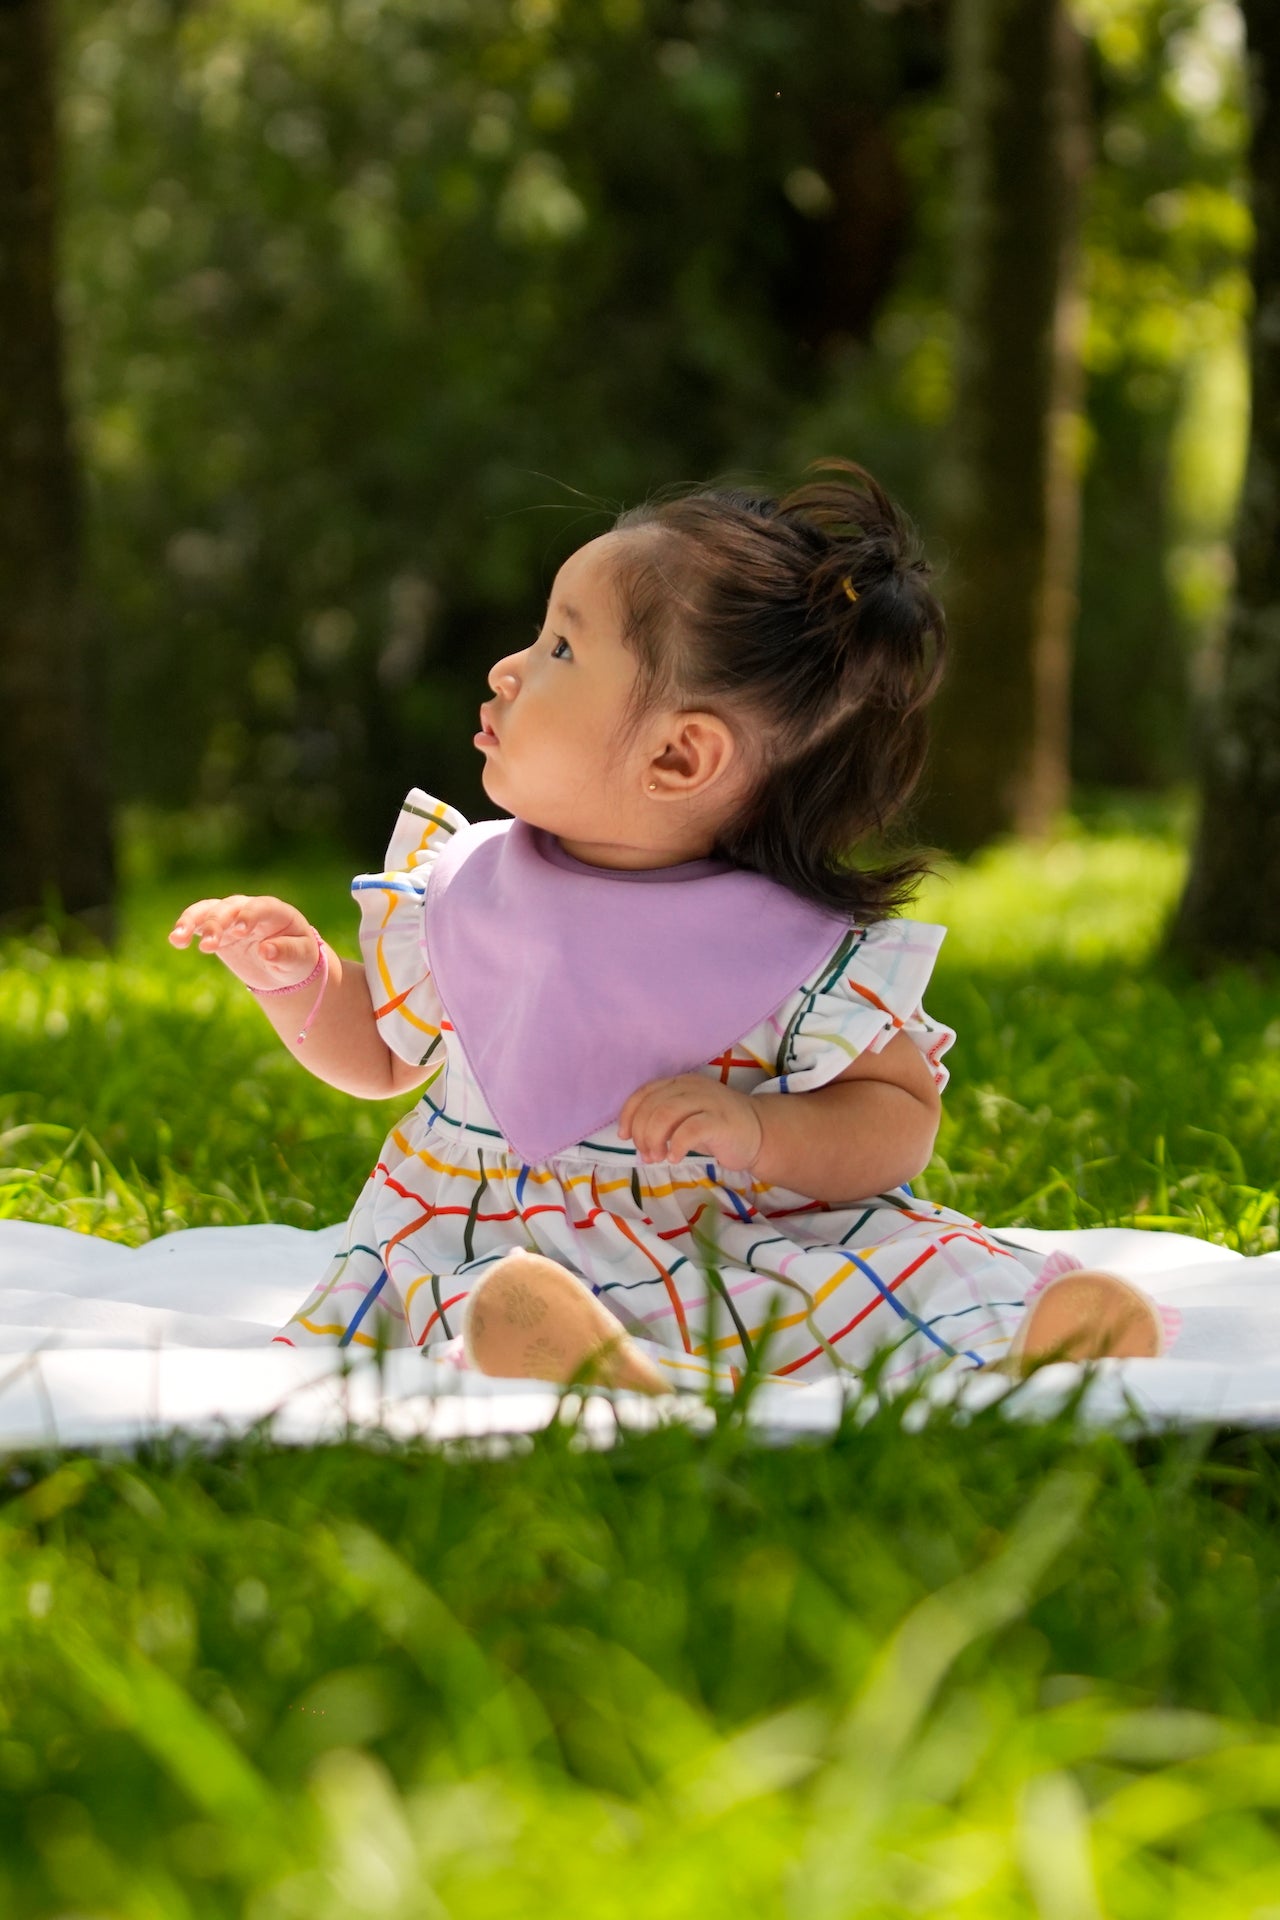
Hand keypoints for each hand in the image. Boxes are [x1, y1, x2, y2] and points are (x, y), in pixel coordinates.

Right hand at [169, 894, 317, 991]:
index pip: (259, 907)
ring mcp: (231, 917)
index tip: (239, 932)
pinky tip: (176, 940)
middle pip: (229, 908)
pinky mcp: (217, 929)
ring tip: (178, 938)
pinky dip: (186, 929)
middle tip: (208, 946)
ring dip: (192, 921)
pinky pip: (198, 923)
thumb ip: (287, 953)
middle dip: (216, 924)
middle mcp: (249, 909)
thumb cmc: (298, 958)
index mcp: (275, 911)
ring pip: (208, 910)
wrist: (284, 965)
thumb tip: (266, 950)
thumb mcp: (300, 958)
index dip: (248, 916)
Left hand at [618, 1074, 764, 1170]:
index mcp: (679, 1083)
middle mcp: (691, 1087)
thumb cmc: (717, 1127)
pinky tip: (675, 1158)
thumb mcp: (685, 1118)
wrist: (759, 1132)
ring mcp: (708, 1101)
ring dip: (655, 1140)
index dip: (628, 1115)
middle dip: (642, 1134)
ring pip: (666, 1114)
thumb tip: (634, 1137)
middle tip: (647, 1155)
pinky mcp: (720, 1120)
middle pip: (652, 1106)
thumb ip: (662, 1120)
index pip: (644, 1093)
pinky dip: (677, 1146)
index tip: (624, 1137)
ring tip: (658, 1157)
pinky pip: (690, 1130)